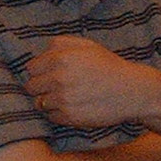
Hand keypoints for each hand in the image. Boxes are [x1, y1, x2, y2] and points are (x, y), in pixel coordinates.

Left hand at [24, 35, 160, 130]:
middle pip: (31, 87)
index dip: (39, 71)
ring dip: (48, 101)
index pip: (30, 68)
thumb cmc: (108, 66)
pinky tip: (71, 107)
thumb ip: (59, 43)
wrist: (130, 91)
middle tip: (55, 87)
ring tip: (64, 98)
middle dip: (40, 87)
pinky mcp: (69, 117)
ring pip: (39, 103)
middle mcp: (59, 78)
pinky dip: (57, 114)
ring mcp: (63, 99)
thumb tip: (40, 53)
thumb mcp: (86, 45)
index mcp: (61, 58)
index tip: (48, 74)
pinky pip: (51, 117)